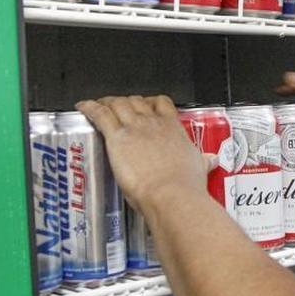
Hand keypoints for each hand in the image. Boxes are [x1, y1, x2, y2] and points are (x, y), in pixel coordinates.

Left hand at [76, 95, 207, 215]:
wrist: (172, 194)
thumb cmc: (185, 185)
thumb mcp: (200, 168)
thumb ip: (203, 161)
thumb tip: (210, 159)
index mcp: (174, 128)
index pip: (162, 103)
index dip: (151, 102)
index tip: (146, 105)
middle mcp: (154, 123)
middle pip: (136, 101)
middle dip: (126, 102)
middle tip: (118, 107)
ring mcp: (135, 127)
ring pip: (118, 103)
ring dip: (107, 102)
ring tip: (100, 105)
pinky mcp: (117, 136)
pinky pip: (101, 114)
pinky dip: (90, 108)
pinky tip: (84, 107)